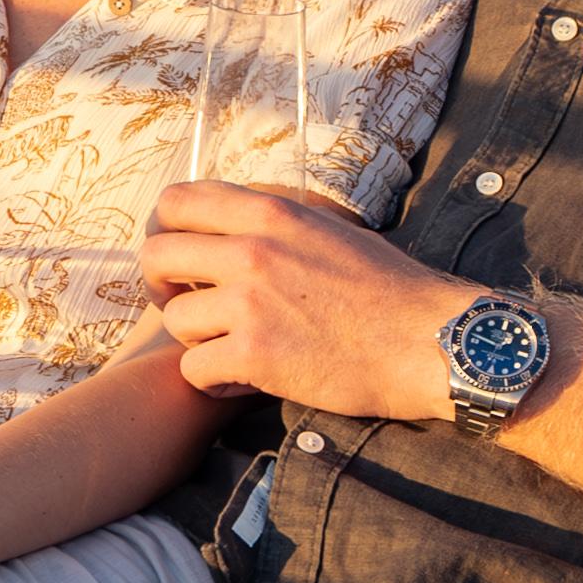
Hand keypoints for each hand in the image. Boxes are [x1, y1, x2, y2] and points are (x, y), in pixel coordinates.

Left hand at [140, 178, 475, 424]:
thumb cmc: (388, 288)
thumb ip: (275, 221)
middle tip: (187, 305)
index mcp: (269, 213)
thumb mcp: (328, 228)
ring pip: (175, 320)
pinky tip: (244, 380)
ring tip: (233, 348)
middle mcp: (252, 251)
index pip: (175, 201)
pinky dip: (214, 381)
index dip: (163, 230)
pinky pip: (194, 370)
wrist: (427, 340)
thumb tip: (234, 217)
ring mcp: (250, 303)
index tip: (178, 257)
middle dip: (161, 287)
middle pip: (155, 257)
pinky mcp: (255, 355)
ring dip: (197, 339)